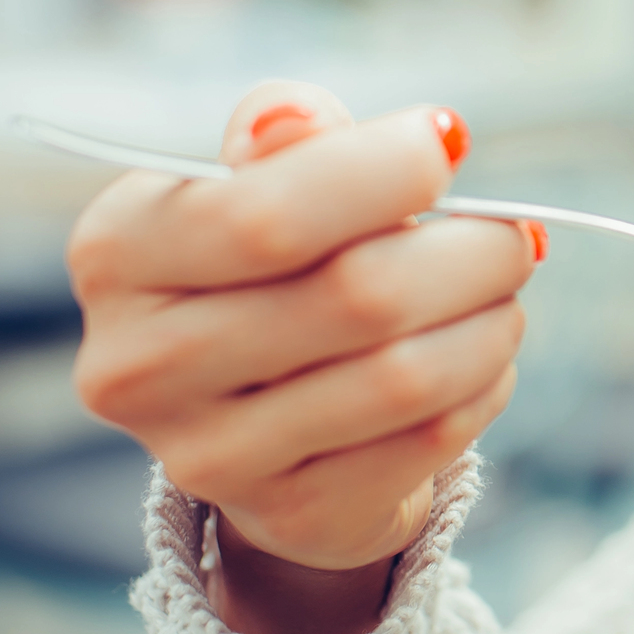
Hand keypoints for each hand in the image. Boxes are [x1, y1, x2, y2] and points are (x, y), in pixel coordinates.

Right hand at [66, 82, 539, 633]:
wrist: (264, 407)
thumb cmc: (275, 261)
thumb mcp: (260, 177)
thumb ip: (285, 131)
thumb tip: (295, 120)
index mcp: (119, 253)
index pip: (264, 215)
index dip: (385, 170)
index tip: (450, 140)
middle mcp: (140, 364)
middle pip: (359, 297)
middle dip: (471, 252)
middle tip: (514, 233)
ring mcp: (209, 455)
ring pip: (406, 376)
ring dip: (491, 321)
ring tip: (503, 291)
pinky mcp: (290, 513)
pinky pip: (429, 440)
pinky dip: (484, 385)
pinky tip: (481, 356)